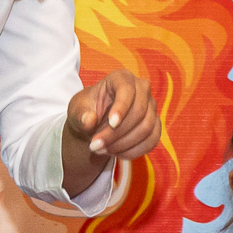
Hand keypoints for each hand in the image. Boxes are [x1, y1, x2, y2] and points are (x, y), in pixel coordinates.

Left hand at [62, 70, 159, 194]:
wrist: (95, 123)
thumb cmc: (87, 110)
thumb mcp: (77, 110)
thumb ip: (81, 115)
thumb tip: (89, 120)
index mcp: (121, 78)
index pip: (127, 89)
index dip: (121, 107)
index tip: (111, 124)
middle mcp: (141, 89)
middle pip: (139, 111)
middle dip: (117, 133)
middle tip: (96, 146)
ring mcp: (151, 107)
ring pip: (146, 128)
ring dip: (124, 144)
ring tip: (103, 150)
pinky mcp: (155, 125)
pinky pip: (152, 140)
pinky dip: (134, 151)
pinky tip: (117, 154)